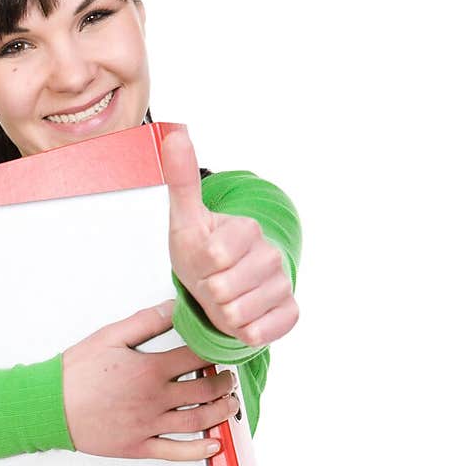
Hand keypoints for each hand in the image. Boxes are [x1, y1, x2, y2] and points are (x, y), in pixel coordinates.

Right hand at [61, 302, 239, 460]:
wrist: (48, 406)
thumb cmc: (75, 372)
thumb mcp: (110, 337)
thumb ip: (146, 322)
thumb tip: (174, 307)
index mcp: (150, 369)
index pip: (197, 357)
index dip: (218, 351)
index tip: (226, 349)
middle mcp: (155, 399)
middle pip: (205, 391)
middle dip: (224, 383)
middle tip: (230, 378)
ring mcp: (148, 426)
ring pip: (197, 421)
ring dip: (220, 413)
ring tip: (230, 405)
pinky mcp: (138, 447)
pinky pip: (175, 452)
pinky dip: (199, 451)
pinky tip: (215, 445)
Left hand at [163, 124, 298, 348]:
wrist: (218, 287)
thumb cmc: (200, 254)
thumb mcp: (185, 220)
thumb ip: (182, 180)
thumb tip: (176, 134)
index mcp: (247, 229)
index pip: (214, 256)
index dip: (199, 268)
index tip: (203, 262)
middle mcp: (270, 254)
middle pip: (224, 289)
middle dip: (208, 293)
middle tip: (211, 283)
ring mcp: (282, 283)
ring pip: (239, 314)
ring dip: (222, 314)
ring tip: (224, 300)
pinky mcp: (289, 311)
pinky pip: (263, 331)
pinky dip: (246, 331)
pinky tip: (244, 317)